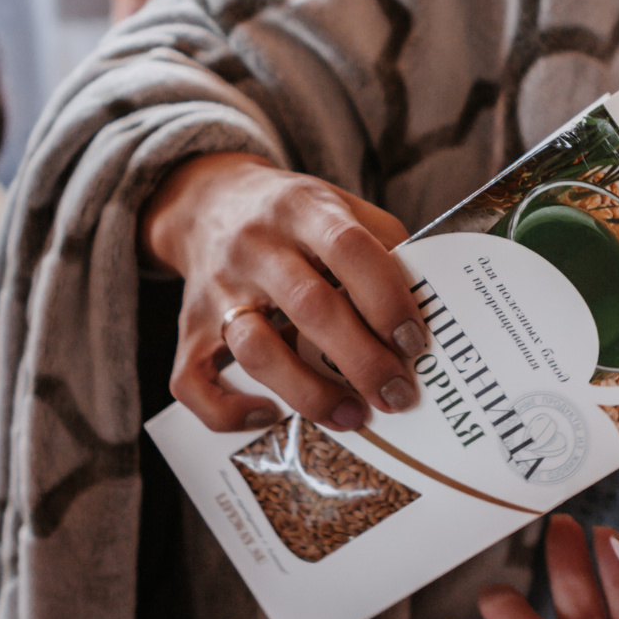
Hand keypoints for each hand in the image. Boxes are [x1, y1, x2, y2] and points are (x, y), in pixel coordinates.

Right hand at [141, 152, 424, 432]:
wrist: (207, 201)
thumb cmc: (292, 217)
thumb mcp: (339, 205)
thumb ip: (382, 244)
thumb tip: (429, 305)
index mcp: (301, 209)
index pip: (349, 249)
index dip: (387, 298)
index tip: (415, 342)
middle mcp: (254, 247)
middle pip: (310, 307)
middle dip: (362, 360)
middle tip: (398, 395)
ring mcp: (217, 290)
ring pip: (256, 349)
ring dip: (309, 392)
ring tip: (353, 416)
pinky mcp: (188, 328)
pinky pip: (193, 381)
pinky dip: (228, 410)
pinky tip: (268, 416)